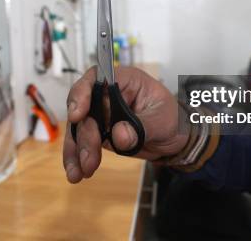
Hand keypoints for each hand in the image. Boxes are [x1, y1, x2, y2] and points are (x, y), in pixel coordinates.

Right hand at [63, 66, 187, 182]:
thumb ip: (142, 127)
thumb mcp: (163, 121)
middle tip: (89, 159)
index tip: (78, 114)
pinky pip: (81, 143)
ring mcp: (100, 114)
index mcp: (124, 80)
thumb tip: (118, 135)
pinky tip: (77, 173)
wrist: (174, 139)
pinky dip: (77, 158)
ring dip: (76, 151)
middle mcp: (107, 94)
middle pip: (84, 108)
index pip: (96, 78)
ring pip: (78, 128)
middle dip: (83, 136)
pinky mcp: (98, 132)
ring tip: (79, 172)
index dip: (81, 93)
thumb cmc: (172, 119)